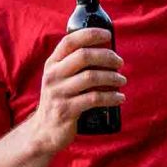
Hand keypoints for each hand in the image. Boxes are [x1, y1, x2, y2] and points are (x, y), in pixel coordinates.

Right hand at [30, 28, 123, 154]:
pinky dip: (111, 97)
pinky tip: (119, 97)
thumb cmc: (60, 100)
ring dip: (112, 77)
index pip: (70, 41)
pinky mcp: (66, 110)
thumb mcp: (60, 79)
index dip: (90, 34)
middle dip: (107, 56)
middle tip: (120, 63)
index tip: (108, 35)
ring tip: (122, 80)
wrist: (44, 131)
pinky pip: (94, 98)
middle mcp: (53, 75)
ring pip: (91, 77)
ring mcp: (58, 93)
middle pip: (84, 56)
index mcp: (52, 64)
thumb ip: (74, 65)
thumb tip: (107, 52)